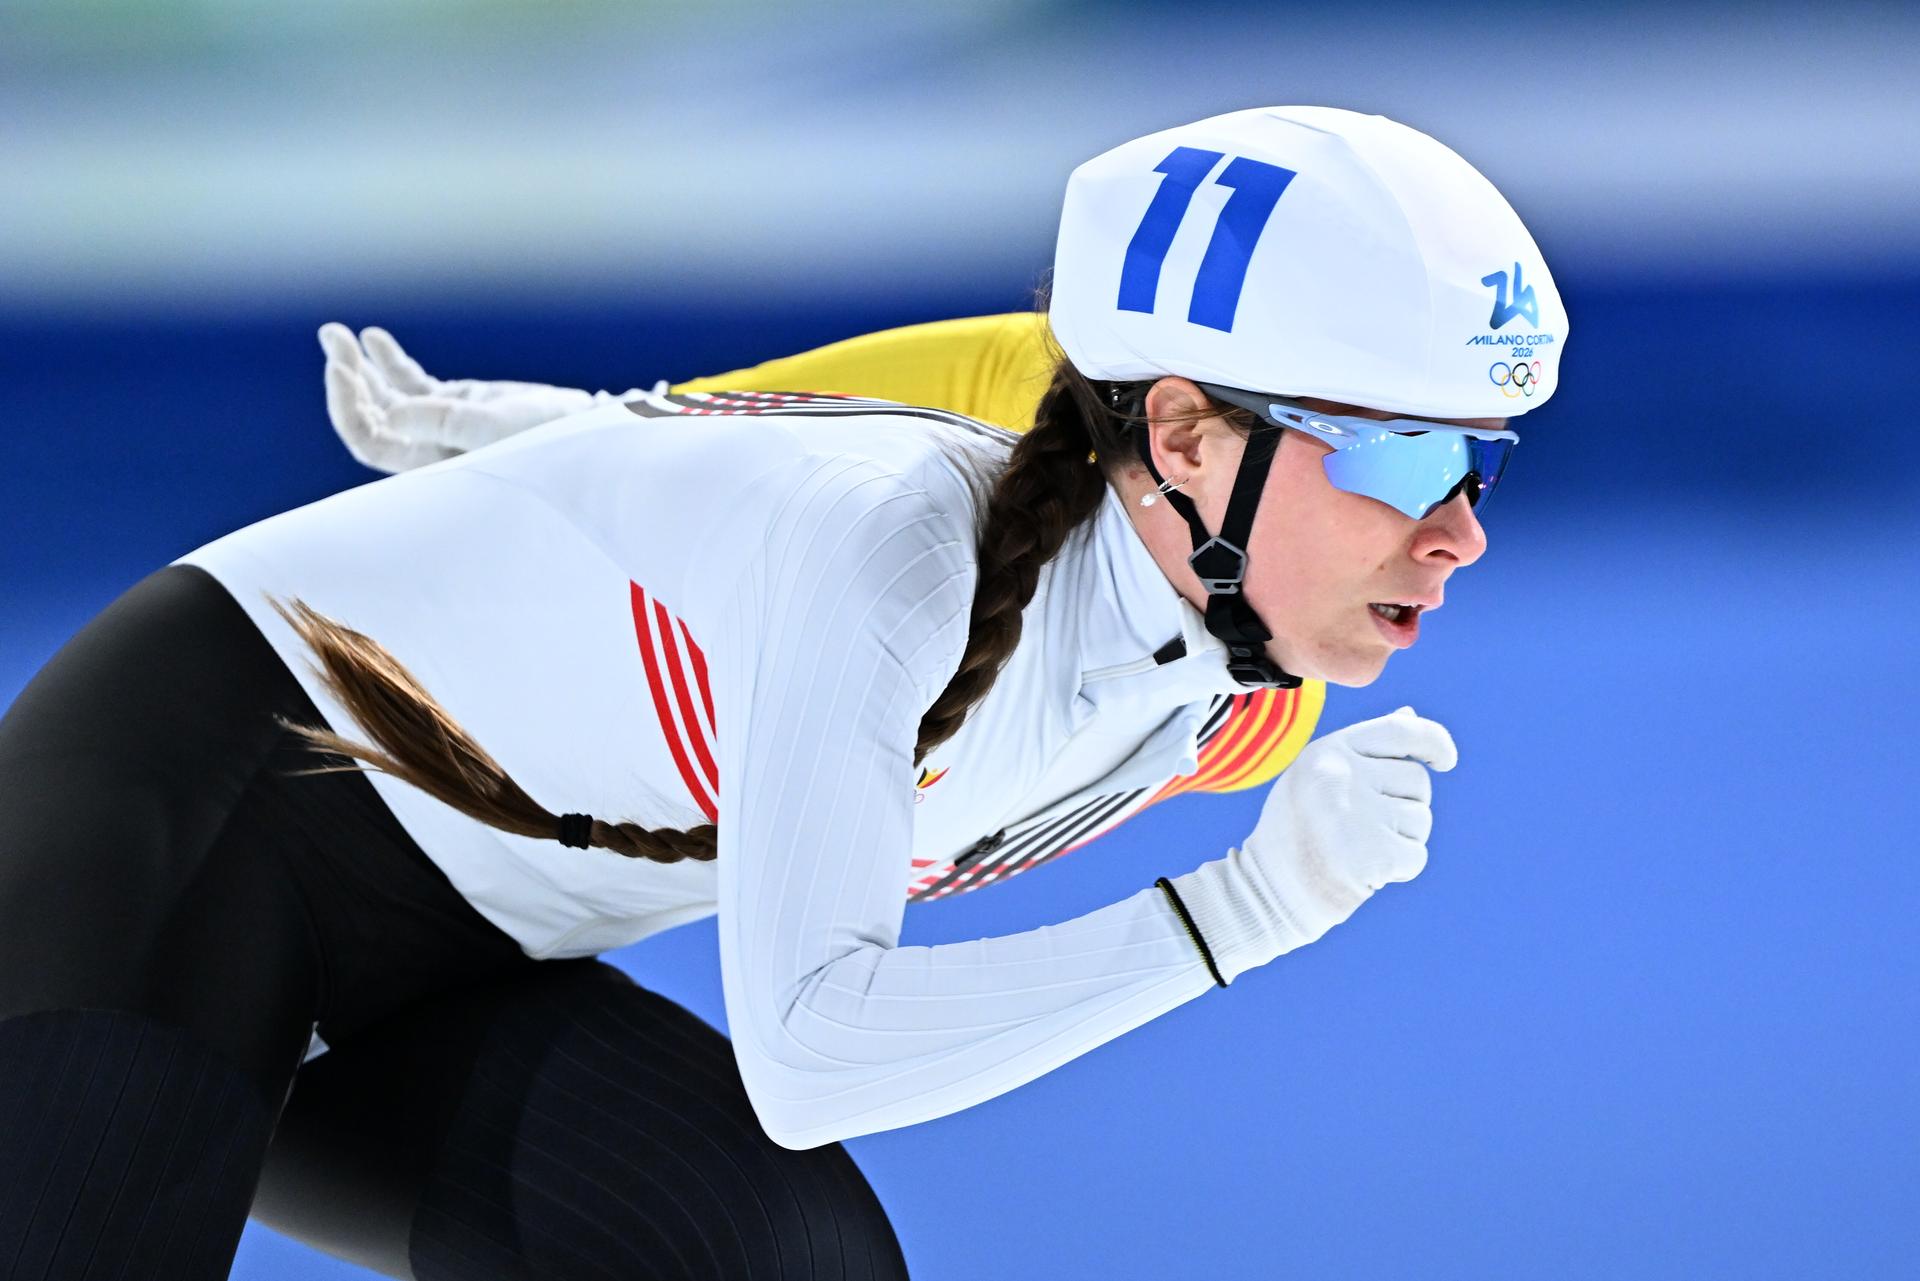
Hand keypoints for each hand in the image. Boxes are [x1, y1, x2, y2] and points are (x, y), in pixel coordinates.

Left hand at [318, 323, 612, 472]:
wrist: (586, 429)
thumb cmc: (548, 437)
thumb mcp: (497, 427)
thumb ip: (444, 422)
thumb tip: (391, 414)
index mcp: (431, 465)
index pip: (372, 440)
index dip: (349, 407)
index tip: (342, 368)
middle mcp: (428, 449)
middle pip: (371, 416)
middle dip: (348, 378)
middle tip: (333, 338)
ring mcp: (438, 425)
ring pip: (385, 397)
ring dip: (359, 366)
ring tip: (336, 333)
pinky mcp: (454, 404)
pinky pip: (410, 383)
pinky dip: (389, 361)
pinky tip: (372, 337)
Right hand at [1237, 706, 1457, 949]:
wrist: (1270, 889)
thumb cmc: (1297, 830)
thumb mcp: (1318, 775)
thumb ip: (1363, 748)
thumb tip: (1410, 715)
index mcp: (1329, 751)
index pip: (1402, 731)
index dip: (1434, 742)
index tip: (1445, 761)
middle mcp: (1342, 776)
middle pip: (1417, 781)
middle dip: (1406, 805)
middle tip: (1366, 828)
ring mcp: (1357, 815)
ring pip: (1421, 819)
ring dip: (1403, 839)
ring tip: (1360, 849)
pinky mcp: (1373, 854)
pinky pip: (1417, 855)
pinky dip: (1401, 868)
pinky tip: (1367, 872)